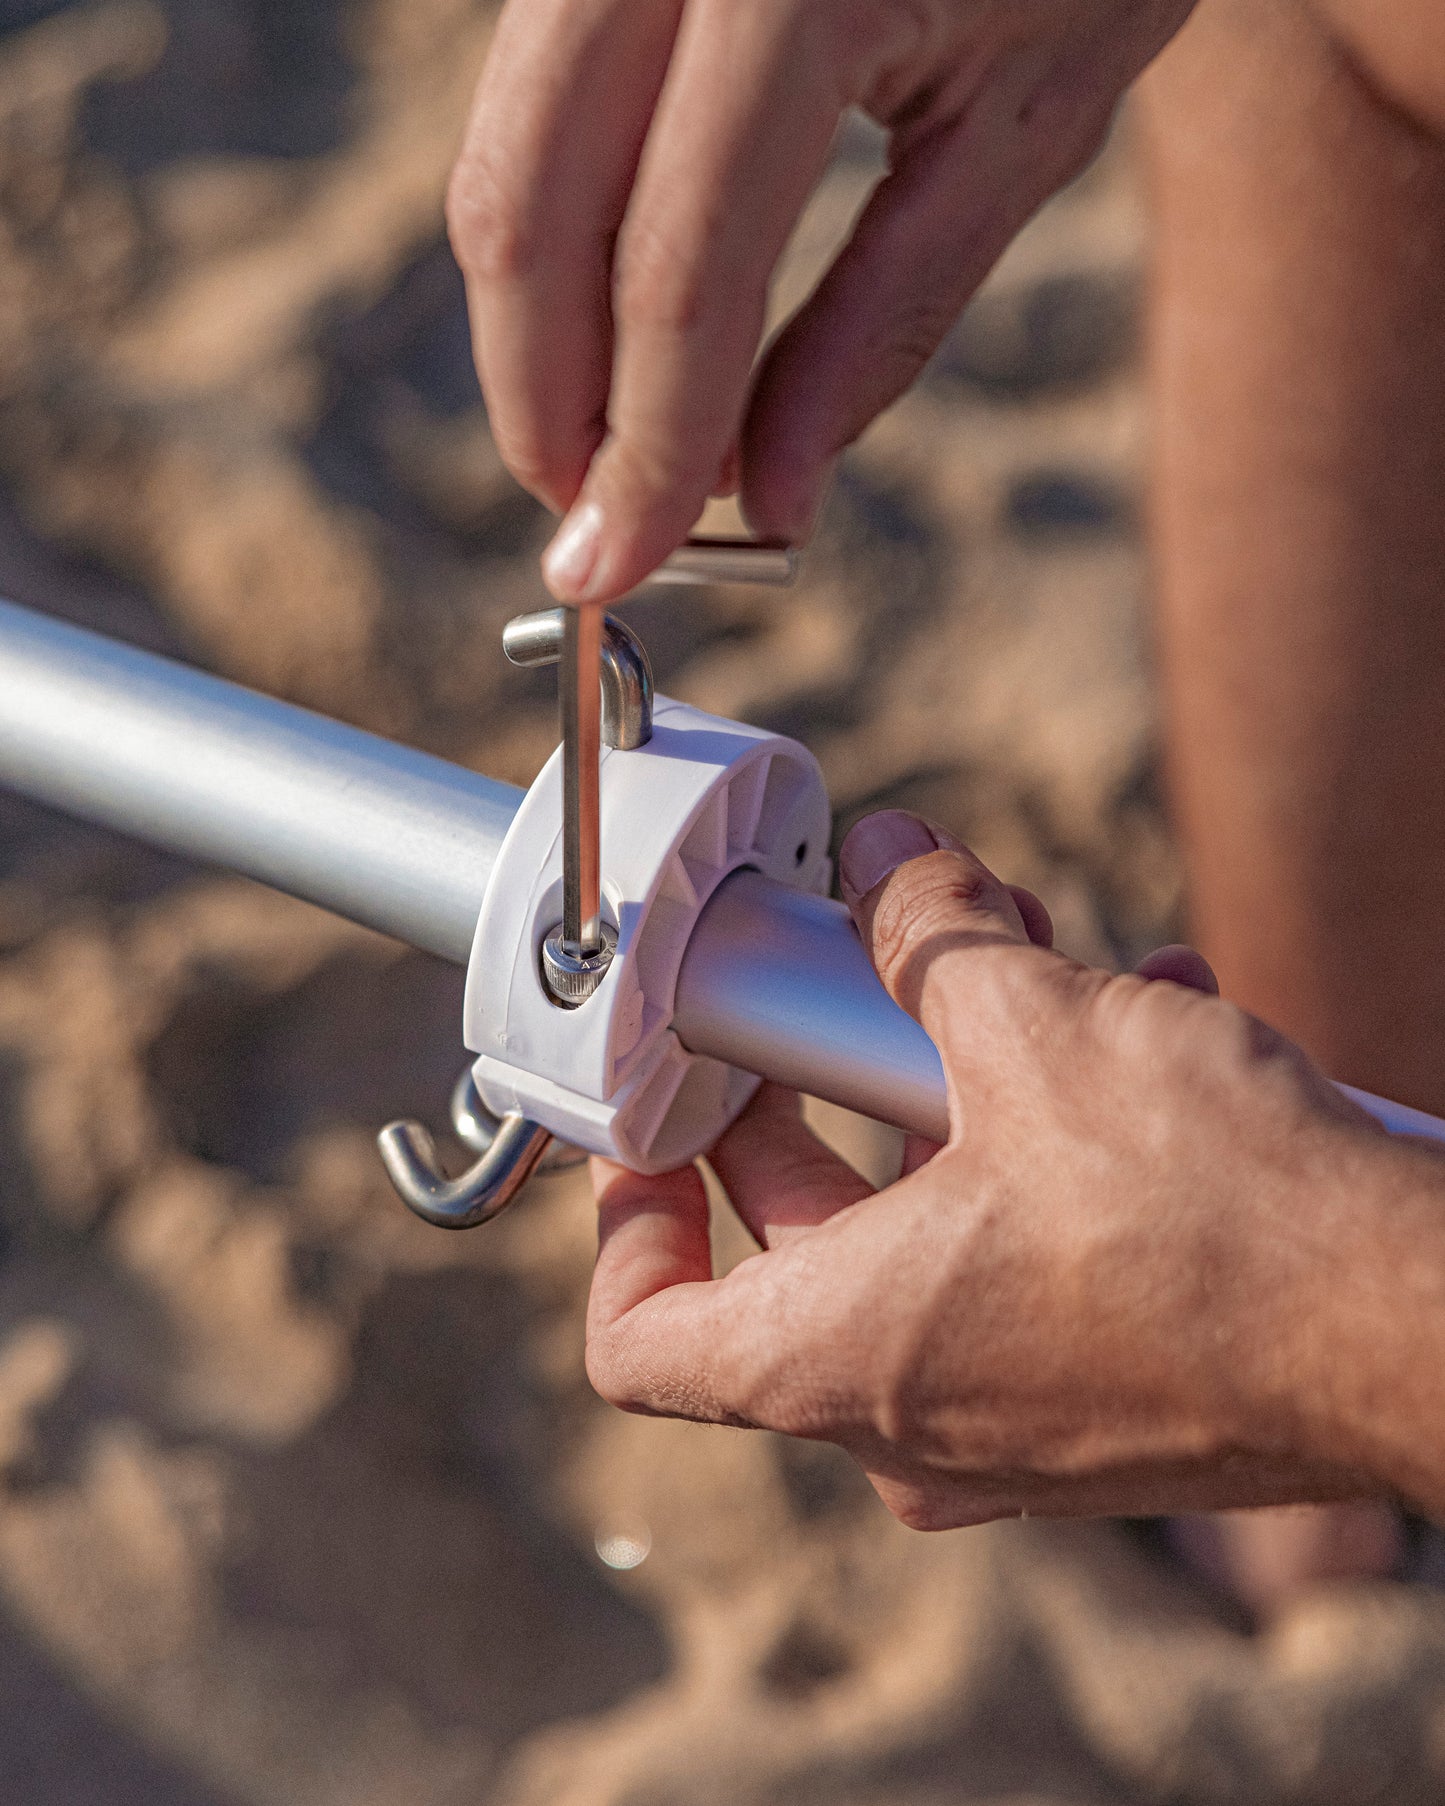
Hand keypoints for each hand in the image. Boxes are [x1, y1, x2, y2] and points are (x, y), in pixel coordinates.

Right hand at [448, 0, 1195, 602]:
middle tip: (595, 523)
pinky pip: (527, 109)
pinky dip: (556, 245)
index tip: (622, 565)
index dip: (645, 448)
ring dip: (534, 337)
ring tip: (615, 443)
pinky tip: (617, 328)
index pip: (679, 273)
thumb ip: (882, 326)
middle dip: (546, 405)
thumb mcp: (1023, 135)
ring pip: (502, 162)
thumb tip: (767, 504)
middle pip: (529, 213)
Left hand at [585, 810, 1404, 1528]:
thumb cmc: (1211, 1220)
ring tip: (1037, 968)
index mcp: (837, 1354)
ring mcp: (1013, 1422)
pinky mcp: (1106, 1402)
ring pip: (931, 1235)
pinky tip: (1143, 1023)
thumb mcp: (1034, 1030)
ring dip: (965, 1089)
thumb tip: (893, 864)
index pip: (642, 1338)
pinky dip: (1053, 1148)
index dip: (628, 1219)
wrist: (1410, 1329)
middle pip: (798, 1242)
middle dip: (825, 1088)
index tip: (661, 1127)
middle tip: (850, 983)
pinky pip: (1031, 1262)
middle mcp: (912, 1415)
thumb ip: (929, 937)